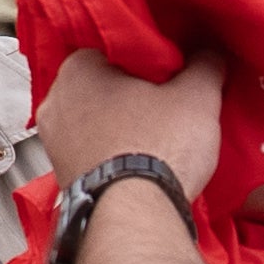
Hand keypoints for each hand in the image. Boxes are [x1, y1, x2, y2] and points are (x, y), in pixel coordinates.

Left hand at [35, 45, 227, 200]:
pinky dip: (112, 150)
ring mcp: (53, 142)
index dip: (147, 55)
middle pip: (102, 83)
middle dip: (131, 90)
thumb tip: (210, 51)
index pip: (114, 46)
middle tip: (166, 99)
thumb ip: (205, 64)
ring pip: (94, 119)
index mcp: (77, 67)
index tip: (171, 67)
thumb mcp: (197, 96)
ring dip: (121, 123)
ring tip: (157, 131)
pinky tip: (139, 157)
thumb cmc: (158, 148)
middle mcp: (55, 100)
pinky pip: (92, 151)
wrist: (135, 217)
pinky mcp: (62, 176)